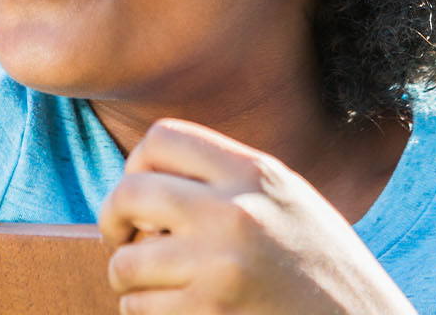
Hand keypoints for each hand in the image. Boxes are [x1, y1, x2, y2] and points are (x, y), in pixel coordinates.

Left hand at [97, 120, 414, 314]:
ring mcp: (221, 266)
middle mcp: (237, 211)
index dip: (136, 164)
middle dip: (113, 219)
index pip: (162, 138)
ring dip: (128, 279)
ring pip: (125, 262)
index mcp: (257, 173)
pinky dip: (144, 312)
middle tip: (122, 239)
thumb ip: (228, 179)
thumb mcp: (289, 203)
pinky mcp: (209, 313)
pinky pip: (139, 308)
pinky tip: (174, 311)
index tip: (141, 195)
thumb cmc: (322, 272)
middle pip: (130, 192)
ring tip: (155, 285)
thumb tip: (143, 175)